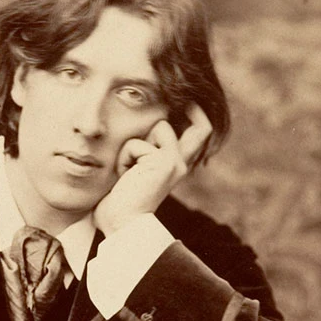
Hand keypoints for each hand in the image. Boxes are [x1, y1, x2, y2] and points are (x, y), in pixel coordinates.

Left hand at [94, 105, 211, 235]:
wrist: (120, 225)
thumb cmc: (118, 200)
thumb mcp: (133, 168)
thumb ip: (142, 149)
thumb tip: (141, 124)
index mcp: (175, 167)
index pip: (198, 135)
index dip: (197, 114)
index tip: (187, 98)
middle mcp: (181, 165)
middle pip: (202, 127)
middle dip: (191, 108)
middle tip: (179, 96)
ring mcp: (176, 163)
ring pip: (158, 125)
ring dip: (134, 143)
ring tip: (126, 166)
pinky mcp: (165, 163)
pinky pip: (138, 143)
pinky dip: (125, 156)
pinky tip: (124, 175)